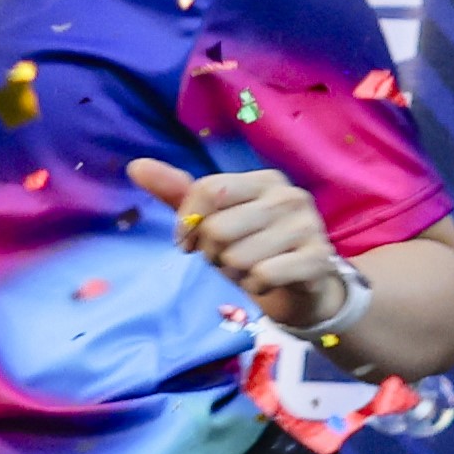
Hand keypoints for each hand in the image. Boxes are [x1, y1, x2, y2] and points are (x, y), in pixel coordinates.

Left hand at [127, 157, 358, 334]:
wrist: (304, 284)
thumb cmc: (253, 247)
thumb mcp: (215, 220)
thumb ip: (178, 193)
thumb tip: (136, 166)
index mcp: (264, 180)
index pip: (207, 189)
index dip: (186, 222)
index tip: (188, 242)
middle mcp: (289, 196)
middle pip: (217, 228)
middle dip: (212, 253)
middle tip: (230, 257)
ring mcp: (308, 226)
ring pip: (237, 257)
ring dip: (234, 273)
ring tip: (251, 269)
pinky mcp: (318, 258)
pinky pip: (263, 276)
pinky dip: (255, 287)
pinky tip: (267, 282)